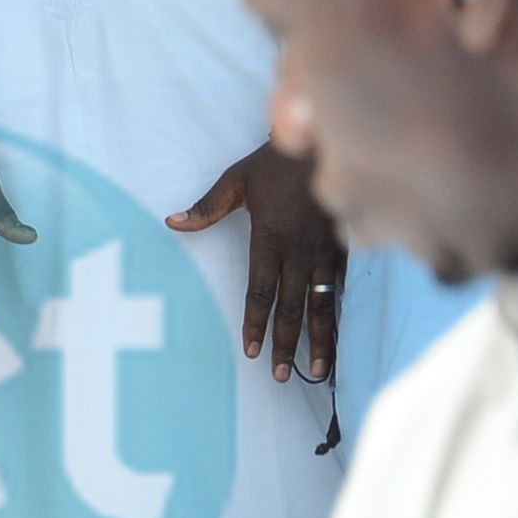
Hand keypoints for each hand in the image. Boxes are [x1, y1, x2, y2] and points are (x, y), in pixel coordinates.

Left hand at [168, 139, 345, 381]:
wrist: (325, 142)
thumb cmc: (275, 161)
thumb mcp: (236, 180)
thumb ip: (206, 208)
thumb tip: (172, 222)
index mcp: (270, 239)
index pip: (260, 292)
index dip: (255, 323)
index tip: (250, 351)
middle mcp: (299, 252)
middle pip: (291, 308)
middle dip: (286, 345)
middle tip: (282, 376)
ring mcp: (326, 252)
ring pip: (323, 305)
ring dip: (320, 340)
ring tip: (319, 370)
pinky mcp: (346, 248)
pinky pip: (343, 289)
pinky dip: (342, 315)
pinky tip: (341, 336)